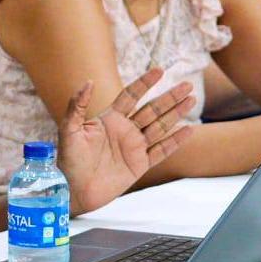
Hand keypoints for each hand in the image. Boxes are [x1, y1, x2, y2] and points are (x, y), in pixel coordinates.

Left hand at [57, 68, 194, 215]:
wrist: (73, 191)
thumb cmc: (68, 161)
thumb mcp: (69, 131)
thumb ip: (77, 106)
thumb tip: (87, 81)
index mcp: (110, 119)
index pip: (131, 95)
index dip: (145, 83)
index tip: (159, 70)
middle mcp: (125, 130)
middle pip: (152, 109)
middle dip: (169, 97)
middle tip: (187, 85)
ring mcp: (134, 147)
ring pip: (160, 126)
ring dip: (176, 113)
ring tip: (191, 99)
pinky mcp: (139, 164)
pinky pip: (161, 150)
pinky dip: (175, 141)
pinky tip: (188, 130)